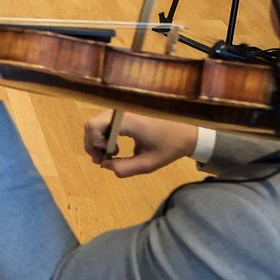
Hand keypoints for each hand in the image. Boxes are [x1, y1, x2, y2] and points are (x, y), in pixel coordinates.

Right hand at [84, 111, 198, 177]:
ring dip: (97, 139)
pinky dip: (104, 134)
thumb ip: (124, 168)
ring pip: (96, 122)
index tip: (105, 158)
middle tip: (102, 159)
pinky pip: (105, 121)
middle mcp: (121, 112)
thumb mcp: (148, 164)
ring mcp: (122, 111)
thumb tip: (104, 165)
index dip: (94, 144)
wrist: (187, 132)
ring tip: (111, 153)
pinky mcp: (125, 112)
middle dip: (92, 144)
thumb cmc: (169, 147)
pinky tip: (114, 145)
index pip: (94, 127)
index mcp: (127, 122)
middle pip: (92, 124)